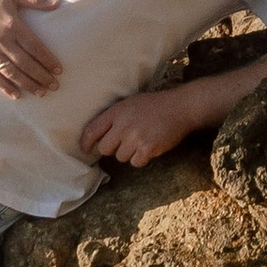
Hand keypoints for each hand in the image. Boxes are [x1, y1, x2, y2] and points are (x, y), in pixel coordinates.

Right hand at [0, 0, 62, 97]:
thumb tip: (57, 3)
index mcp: (12, 25)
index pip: (35, 47)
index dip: (48, 60)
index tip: (59, 70)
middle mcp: (1, 40)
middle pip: (26, 63)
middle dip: (42, 76)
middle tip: (55, 86)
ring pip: (11, 72)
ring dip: (27, 84)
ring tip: (41, 93)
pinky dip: (4, 86)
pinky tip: (16, 95)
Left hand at [78, 87, 203, 169]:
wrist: (180, 107)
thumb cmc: (155, 105)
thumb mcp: (130, 103)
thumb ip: (115, 117)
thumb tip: (100, 136)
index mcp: (117, 111)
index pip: (92, 130)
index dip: (85, 143)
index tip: (85, 150)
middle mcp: (123, 124)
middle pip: (105, 148)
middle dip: (113, 148)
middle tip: (125, 142)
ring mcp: (135, 137)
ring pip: (121, 157)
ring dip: (130, 153)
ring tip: (142, 141)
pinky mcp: (147, 148)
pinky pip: (136, 162)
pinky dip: (142, 158)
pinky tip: (149, 147)